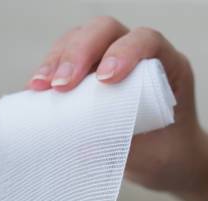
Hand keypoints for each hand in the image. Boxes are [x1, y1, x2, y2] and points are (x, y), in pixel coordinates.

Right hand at [28, 16, 207, 191]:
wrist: (171, 163)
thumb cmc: (170, 155)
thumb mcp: (154, 156)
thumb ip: (124, 145)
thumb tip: (82, 142)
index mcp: (169, 66)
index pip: (146, 40)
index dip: (124, 52)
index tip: (104, 80)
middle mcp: (140, 56)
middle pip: (106, 31)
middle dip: (79, 52)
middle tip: (60, 85)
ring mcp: (112, 61)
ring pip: (80, 39)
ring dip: (57, 60)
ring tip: (39, 87)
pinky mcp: (91, 76)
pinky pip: (66, 61)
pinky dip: (50, 73)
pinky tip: (36, 91)